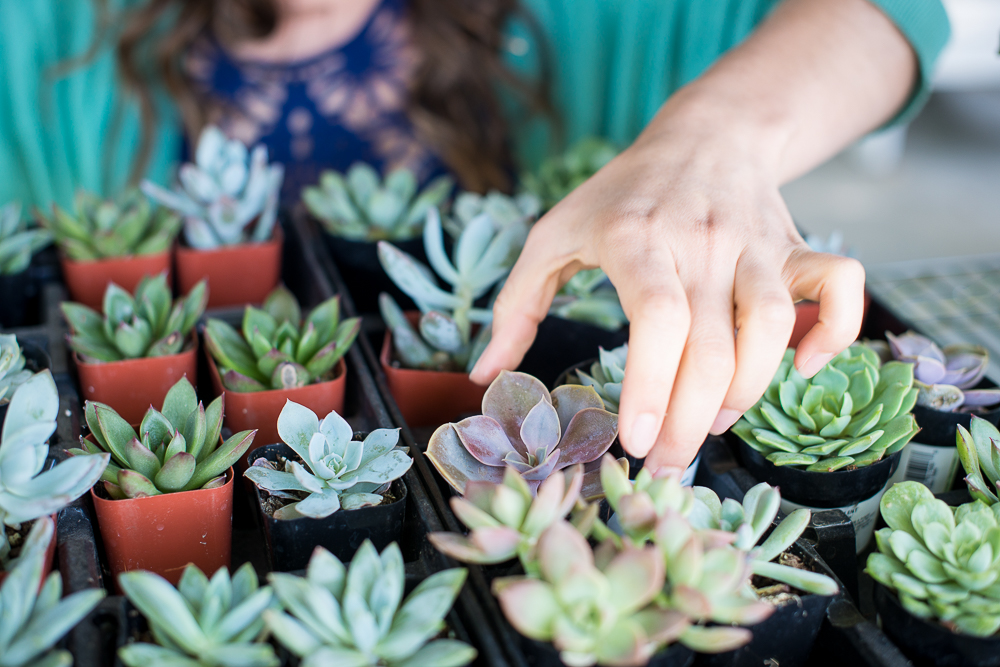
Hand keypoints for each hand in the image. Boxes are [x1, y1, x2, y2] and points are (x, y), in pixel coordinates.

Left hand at [471, 104, 864, 469]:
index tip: (634, 442)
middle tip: (665, 464)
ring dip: (749, 392)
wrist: (705, 136)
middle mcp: (703, 242)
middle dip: (688, 422)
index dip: (650, 386)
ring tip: (711, 423)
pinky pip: (842, 287)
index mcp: (637, 237)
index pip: (658, 317)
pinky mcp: (796, 247)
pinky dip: (836, 332)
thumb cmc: (621, 196)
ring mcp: (757, 244)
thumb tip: (484, 374)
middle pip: (712, 346)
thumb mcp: (554, 235)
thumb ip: (517, 304)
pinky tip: (801, 368)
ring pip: (775, 326)